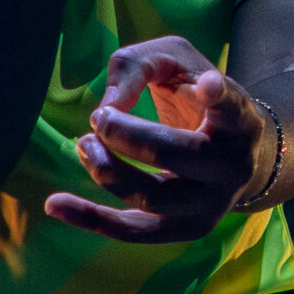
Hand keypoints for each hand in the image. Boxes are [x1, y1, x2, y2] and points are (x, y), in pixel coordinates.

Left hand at [44, 36, 271, 243]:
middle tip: (100, 117)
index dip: (219, 97)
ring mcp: (211, 205)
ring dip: (105, 169)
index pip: (232, 108)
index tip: (206, 84)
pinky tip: (54, 203)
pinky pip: (134, 232)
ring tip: (85, 143)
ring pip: (150, 198)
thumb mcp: (176, 62)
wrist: (236, 156)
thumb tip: (108, 108)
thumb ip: (139, 65)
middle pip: (175, 154)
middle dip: (125, 135)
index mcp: (238, 119)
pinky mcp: (185, 230)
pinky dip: (90, 218)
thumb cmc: (195, 96)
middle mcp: (232, 166)